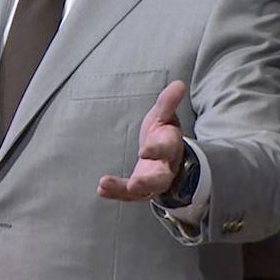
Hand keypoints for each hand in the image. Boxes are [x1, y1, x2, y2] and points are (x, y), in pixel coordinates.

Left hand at [97, 80, 185, 201]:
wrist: (167, 155)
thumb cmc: (163, 132)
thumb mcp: (164, 116)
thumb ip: (168, 102)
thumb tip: (178, 84)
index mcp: (171, 147)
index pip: (167, 149)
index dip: (157, 150)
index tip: (144, 151)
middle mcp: (165, 168)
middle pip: (160, 178)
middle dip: (148, 182)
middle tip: (135, 184)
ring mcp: (152, 182)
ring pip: (143, 191)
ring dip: (125, 190)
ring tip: (105, 185)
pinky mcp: (140, 189)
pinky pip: (128, 195)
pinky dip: (115, 193)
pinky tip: (100, 190)